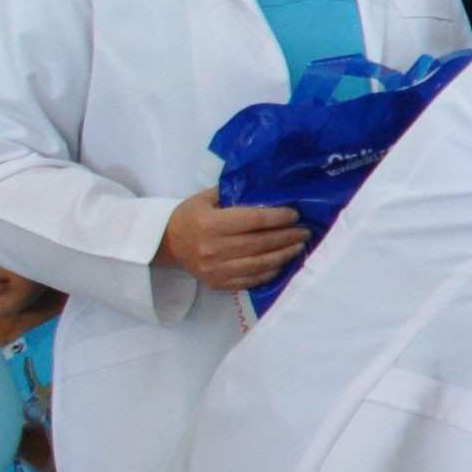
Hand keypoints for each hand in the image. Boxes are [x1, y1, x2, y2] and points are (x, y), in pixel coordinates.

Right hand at [159, 189, 306, 290]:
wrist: (166, 244)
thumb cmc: (189, 216)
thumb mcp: (205, 198)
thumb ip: (232, 193)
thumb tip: (266, 188)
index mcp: (210, 223)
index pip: (253, 221)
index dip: (278, 218)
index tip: (295, 215)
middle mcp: (213, 248)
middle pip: (260, 243)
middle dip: (287, 236)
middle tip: (305, 231)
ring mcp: (215, 269)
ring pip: (259, 263)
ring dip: (284, 255)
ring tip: (299, 246)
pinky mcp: (218, 283)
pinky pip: (250, 280)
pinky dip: (270, 272)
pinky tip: (282, 263)